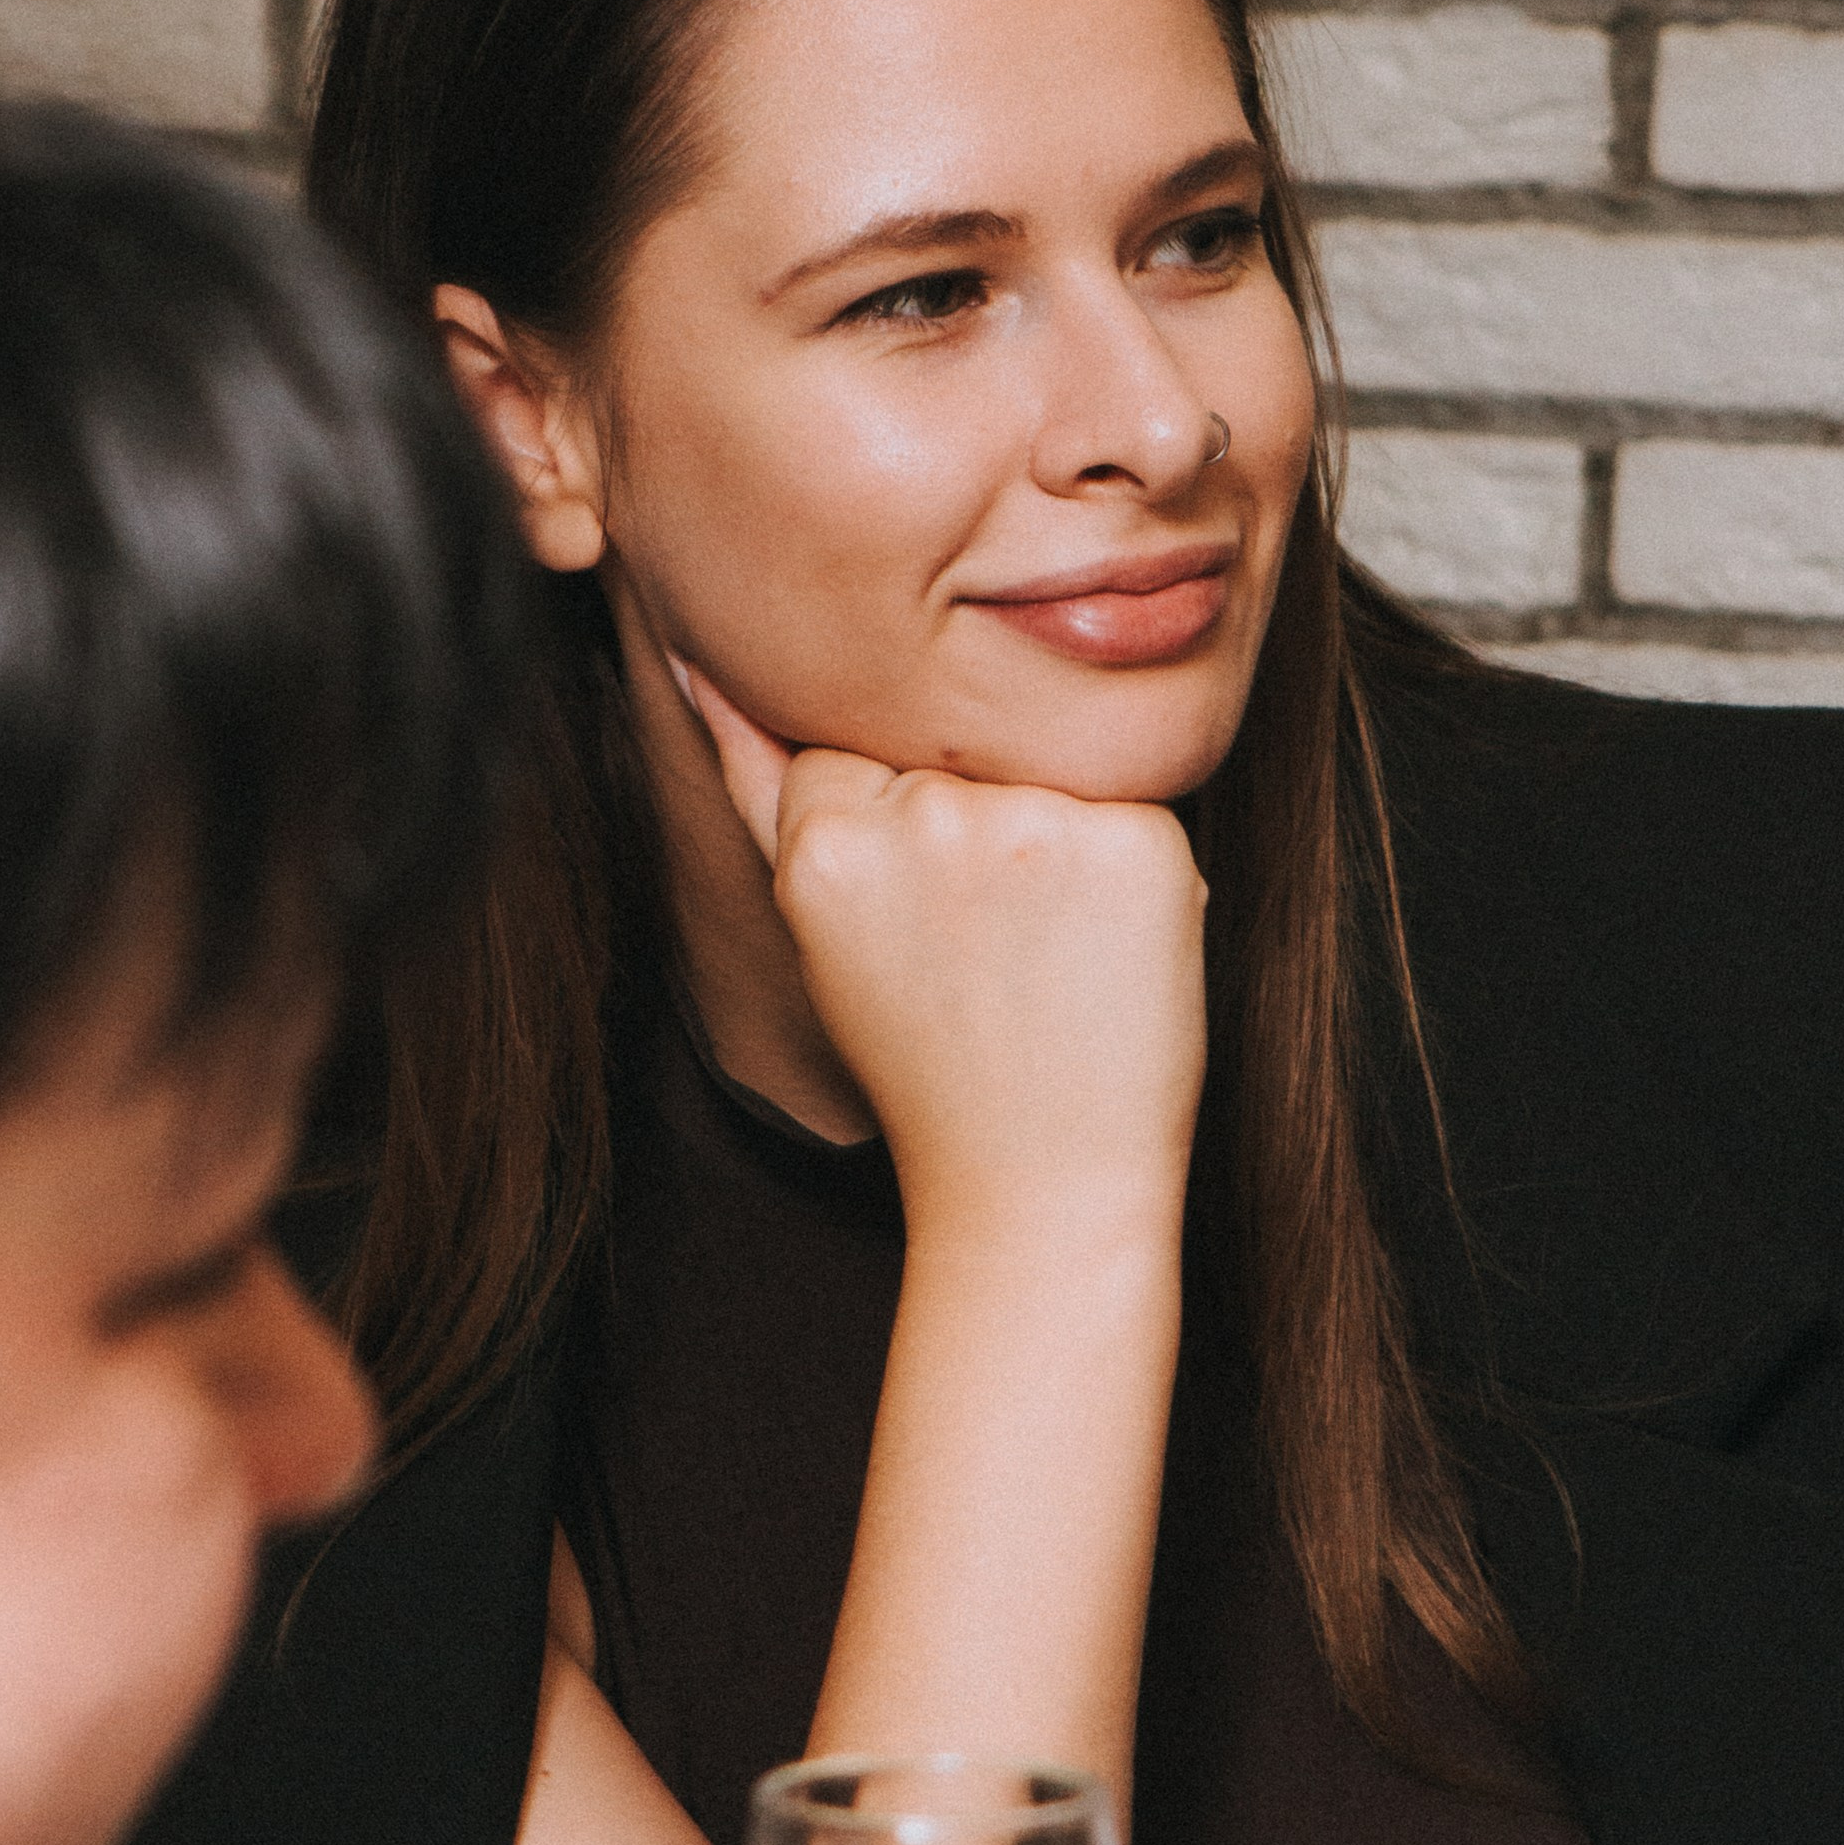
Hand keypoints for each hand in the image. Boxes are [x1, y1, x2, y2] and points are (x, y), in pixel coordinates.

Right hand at [672, 663, 1207, 1244]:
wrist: (1038, 1182)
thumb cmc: (926, 1054)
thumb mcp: (816, 921)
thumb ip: (759, 785)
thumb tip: (704, 663)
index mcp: (828, 836)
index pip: (857, 746)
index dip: (898, 829)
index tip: (921, 917)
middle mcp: (925, 819)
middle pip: (953, 750)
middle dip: (976, 826)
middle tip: (987, 948)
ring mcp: (1037, 826)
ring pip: (1046, 767)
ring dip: (1056, 836)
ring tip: (1045, 954)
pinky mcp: (1140, 842)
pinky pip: (1136, 801)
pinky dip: (1130, 869)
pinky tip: (1104, 950)